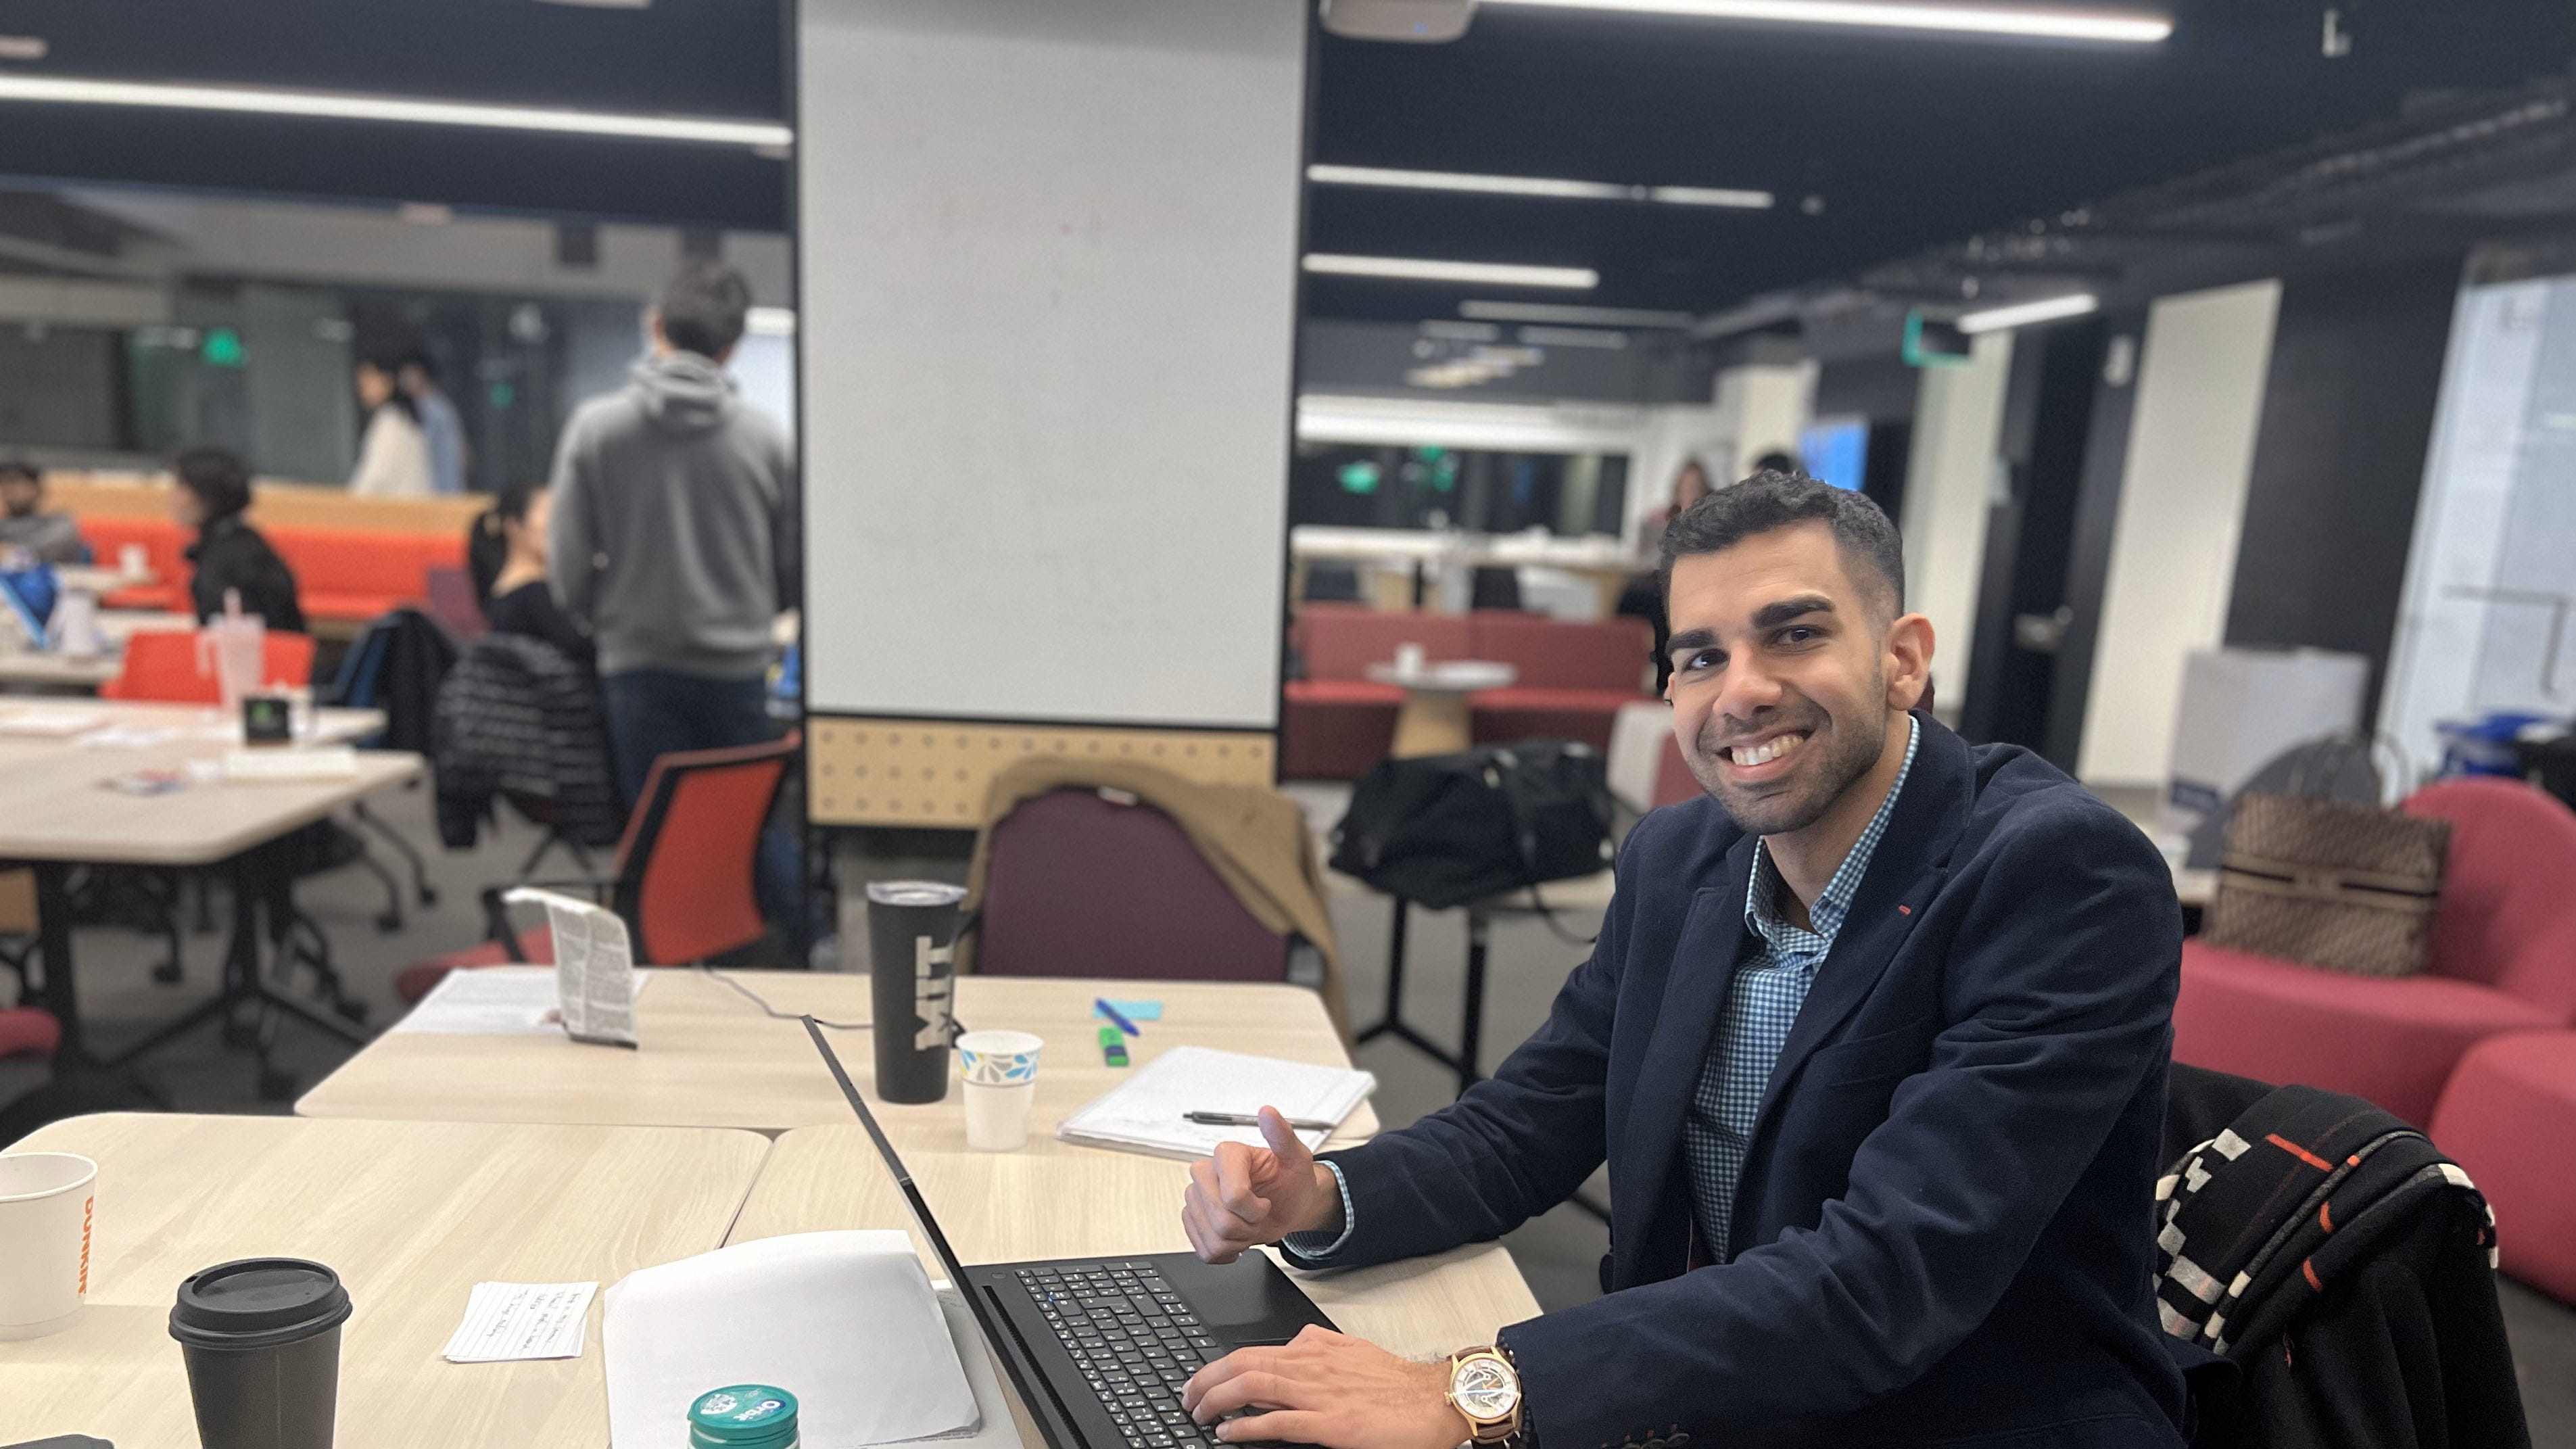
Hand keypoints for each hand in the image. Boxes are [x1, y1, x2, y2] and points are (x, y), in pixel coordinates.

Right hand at [1182, 1106, 1341, 1263]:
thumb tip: (1268, 1112)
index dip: (1255, 1209)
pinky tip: (1237, 1237)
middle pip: (1221, 1220)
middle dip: (1249, 1227)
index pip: (1233, 1196)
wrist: (1288, 1206)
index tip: (1266, 1203)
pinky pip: (1204, 1250)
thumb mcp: (1298, 1159)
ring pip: (1213, 1239)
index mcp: (1227, 1154)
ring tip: (1248, 1225)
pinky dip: (1227, 1252)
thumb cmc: (1291, 1182)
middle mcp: (1205, 1173)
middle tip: (1259, 1216)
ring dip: (1240, 1240)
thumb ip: (1283, 1136)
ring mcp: (1195, 1198)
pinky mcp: (1192, 1220)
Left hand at [1184, 1325, 1465, 1448]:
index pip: (1253, 1350)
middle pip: (1242, 1363)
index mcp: (1314, 1349)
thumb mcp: (1353, 1350)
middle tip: (1188, 1398)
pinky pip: (1277, 1421)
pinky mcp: (1330, 1424)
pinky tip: (1228, 1433)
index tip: (1202, 1380)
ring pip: (1253, 1385)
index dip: (1219, 1365)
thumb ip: (1321, 1345)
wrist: (1435, 1399)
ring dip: (1216, 1399)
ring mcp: (1318, 1394)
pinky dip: (1246, 1425)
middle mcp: (1310, 1365)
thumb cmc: (1398, 1383)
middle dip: (1206, 1380)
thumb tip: (1297, 1341)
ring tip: (1198, 1414)